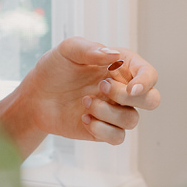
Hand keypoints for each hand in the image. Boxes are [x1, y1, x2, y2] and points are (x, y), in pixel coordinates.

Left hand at [0, 37, 159, 154]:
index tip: (131, 88)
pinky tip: (84, 118)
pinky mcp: (104, 130)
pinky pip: (117, 137)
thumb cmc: (55, 68)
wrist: (35, 95)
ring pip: (132, 120)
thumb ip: (91, 49)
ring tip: (84, 102)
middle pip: (151, 100)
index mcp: (122, 66)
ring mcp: (115, 111)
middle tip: (101, 87)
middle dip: (130, 97)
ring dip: (108, 112)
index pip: (149, 74)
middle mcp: (123, 89)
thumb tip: (115, 55)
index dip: (146, 82)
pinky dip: (102, 130)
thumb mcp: (68, 50)